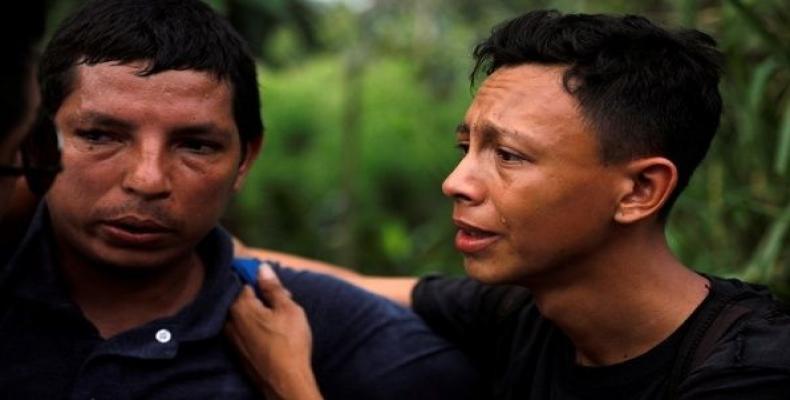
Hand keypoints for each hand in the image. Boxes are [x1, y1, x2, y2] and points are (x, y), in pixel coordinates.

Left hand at [225, 263, 321, 399]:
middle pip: (241, 298)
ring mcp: (230, 338)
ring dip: (256, 311)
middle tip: (281, 300)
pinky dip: (253, 326)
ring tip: (278, 318)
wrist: (285, 382)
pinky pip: (241, 330)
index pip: (243, 280)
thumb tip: (262, 268)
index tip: (271, 281)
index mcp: (240, 307)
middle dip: (258, 295)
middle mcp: (229, 321)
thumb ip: (273, 287)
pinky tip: (270, 332)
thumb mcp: (288, 309)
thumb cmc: (290, 344)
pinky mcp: (236, 352)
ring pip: (241, 314)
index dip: (259, 277)